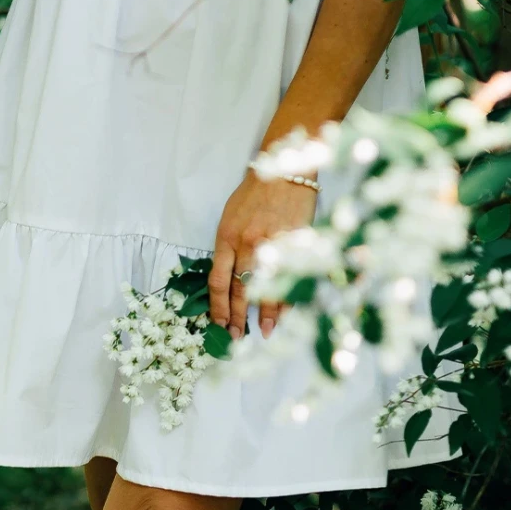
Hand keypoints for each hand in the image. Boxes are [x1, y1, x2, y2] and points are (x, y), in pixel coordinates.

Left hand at [208, 171, 318, 340]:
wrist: (284, 172)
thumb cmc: (255, 195)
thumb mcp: (230, 218)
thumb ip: (227, 249)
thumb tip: (226, 283)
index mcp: (226, 239)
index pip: (218, 283)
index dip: (217, 309)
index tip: (218, 325)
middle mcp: (247, 246)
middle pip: (239, 291)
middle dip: (238, 318)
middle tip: (237, 337)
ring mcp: (271, 246)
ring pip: (265, 288)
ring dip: (265, 314)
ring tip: (265, 332)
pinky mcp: (293, 245)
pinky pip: (288, 278)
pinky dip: (287, 298)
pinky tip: (286, 313)